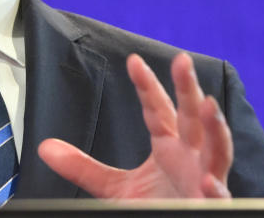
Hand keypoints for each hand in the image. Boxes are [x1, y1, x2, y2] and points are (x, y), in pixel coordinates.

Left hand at [37, 53, 232, 199]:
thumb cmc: (158, 206)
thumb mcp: (113, 188)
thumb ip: (83, 167)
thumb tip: (45, 148)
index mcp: (169, 145)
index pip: (156, 109)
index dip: (146, 85)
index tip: (133, 61)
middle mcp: (190, 156)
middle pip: (191, 117)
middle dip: (188, 89)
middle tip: (182, 60)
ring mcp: (204, 178)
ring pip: (217, 149)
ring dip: (215, 128)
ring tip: (209, 106)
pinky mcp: (211, 204)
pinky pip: (218, 196)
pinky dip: (215, 189)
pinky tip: (206, 179)